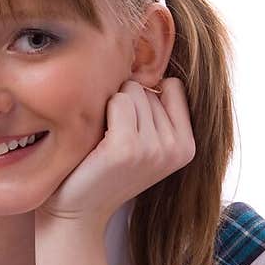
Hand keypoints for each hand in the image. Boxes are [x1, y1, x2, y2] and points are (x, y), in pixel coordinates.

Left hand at [35, 77, 195, 231]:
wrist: (77, 211)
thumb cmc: (104, 170)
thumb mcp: (144, 142)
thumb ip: (158, 109)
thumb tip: (152, 53)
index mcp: (187, 146)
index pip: (171, 86)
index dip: (144, 99)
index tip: (129, 129)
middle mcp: (176, 148)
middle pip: (148, 88)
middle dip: (125, 106)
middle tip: (111, 141)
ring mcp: (153, 148)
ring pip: (132, 91)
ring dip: (111, 110)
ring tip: (103, 142)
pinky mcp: (126, 148)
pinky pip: (117, 101)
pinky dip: (101, 113)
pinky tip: (96, 142)